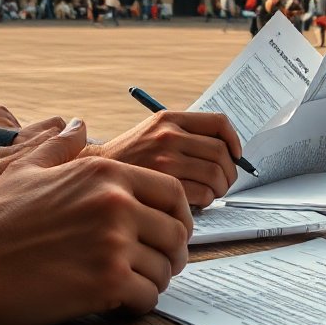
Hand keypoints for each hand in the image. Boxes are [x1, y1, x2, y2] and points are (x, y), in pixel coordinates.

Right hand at [0, 122, 192, 324]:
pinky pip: (147, 297)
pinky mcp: (106, 283)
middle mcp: (117, 204)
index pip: (172, 193)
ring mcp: (114, 243)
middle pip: (176, 232)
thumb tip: (79, 125)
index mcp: (107, 174)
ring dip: (154, 281)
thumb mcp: (27, 168)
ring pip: (164, 268)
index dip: (178, 217)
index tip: (169, 232)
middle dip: (171, 253)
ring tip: (136, 284)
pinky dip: (139, 304)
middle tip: (158, 266)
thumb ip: (62, 146)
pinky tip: (122, 303)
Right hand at [84, 112, 240, 206]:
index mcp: (169, 119)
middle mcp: (168, 135)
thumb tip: (228, 152)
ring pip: (215, 175)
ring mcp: (165, 160)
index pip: (218, 122)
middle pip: (221, 153)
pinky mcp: (162, 186)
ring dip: (219, 189)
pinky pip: (202, 194)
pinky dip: (205, 202)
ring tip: (209, 195)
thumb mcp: (152, 134)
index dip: (234, 141)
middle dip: (230, 172)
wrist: (90, 174)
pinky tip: (192, 205)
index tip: (236, 155)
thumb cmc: (127, 160)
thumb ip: (184, 137)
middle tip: (224, 183)